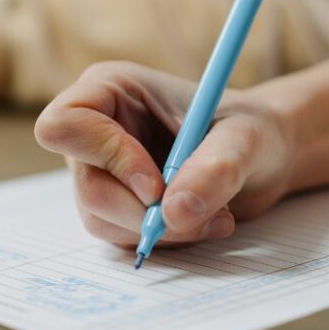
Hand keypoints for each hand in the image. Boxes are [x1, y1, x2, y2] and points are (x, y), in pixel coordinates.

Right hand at [35, 62, 293, 246]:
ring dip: (159, 230)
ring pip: (99, 217)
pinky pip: (120, 236)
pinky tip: (201, 224)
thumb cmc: (252, 130)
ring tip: (214, 217)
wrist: (264, 157)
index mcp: (109, 89)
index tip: (156, 183)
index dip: (106, 157)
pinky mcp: (114, 204)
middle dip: (142, 210)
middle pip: (86, 183)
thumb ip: (215, 169)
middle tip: (196, 214)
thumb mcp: (246, 139)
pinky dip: (163, 240)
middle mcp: (94, 129)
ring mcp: (100, 169)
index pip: (64, 124)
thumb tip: (174, 213)